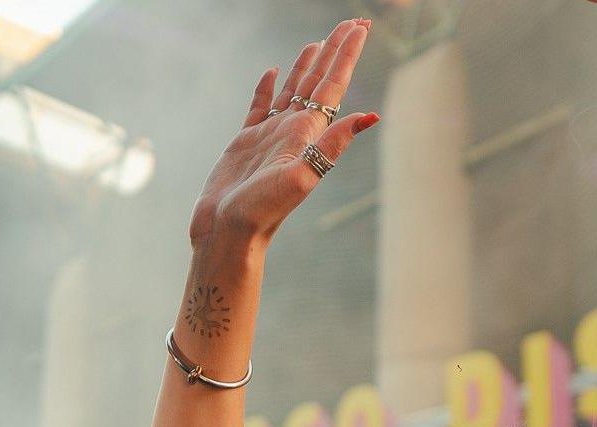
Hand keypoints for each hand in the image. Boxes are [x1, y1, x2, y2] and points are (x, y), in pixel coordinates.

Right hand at [189, 20, 377, 247]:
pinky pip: (259, 106)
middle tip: (352, 23)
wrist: (227, 233)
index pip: (333, 85)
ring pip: (292, 90)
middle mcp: (294, 131)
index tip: (360, 26)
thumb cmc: (262, 211)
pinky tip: (272, 72)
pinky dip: (267, 86)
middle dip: (335, 51)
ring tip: (318, 43)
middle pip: (318, 81)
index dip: (347, 55)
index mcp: (308, 133)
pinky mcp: (245, 142)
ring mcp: (270, 135)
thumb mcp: (301, 177)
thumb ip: (332, 146)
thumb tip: (369, 117)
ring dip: (306, 65)